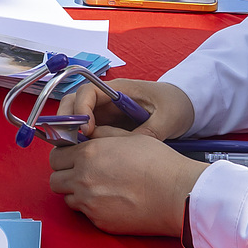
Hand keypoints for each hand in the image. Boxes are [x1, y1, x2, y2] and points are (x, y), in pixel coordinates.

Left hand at [47, 128, 208, 235]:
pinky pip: (85, 214)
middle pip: (55, 179)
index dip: (63, 156)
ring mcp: (90, 203)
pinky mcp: (100, 222)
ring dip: (77, 193)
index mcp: (88, 154)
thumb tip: (86, 135)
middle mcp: (83, 179)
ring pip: (68, 198)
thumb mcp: (128, 137)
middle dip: (65, 175)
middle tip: (81, 173)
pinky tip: (111, 201)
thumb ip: (101, 135)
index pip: (55, 156)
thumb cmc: (158, 163)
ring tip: (99, 188)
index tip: (72, 157)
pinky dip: (93, 208)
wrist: (176, 194)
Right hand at [53, 76, 195, 140]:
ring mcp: (105, 112)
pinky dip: (79, 143)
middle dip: (65, 120)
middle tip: (70, 143)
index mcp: (118, 90)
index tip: (87, 130)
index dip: (81, 109)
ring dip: (69, 133)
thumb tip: (128, 149)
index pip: (87, 91)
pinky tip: (84, 158)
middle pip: (73, 103)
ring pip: (75, 118)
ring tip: (73, 152)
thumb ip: (148, 131)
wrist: (183, 107)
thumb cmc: (175, 104)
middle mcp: (106, 99)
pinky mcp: (107, 126)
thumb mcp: (166, 118)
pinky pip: (86, 132)